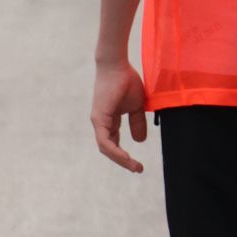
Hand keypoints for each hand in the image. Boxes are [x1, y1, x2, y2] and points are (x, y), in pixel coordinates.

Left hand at [92, 58, 149, 172]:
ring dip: (120, 159)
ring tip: (134, 166)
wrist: (118, 66)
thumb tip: (139, 141)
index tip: (138, 165)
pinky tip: (124, 157)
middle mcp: (100, 123)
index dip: (124, 155)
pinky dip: (114, 150)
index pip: (113, 144)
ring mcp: (98, 120)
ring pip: (105, 147)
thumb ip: (136, 123)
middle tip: (138, 169)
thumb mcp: (136, 107)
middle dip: (123, 161)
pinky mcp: (99, 117)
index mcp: (109, 121)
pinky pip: (105, 139)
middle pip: (108, 149)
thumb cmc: (126, 82)